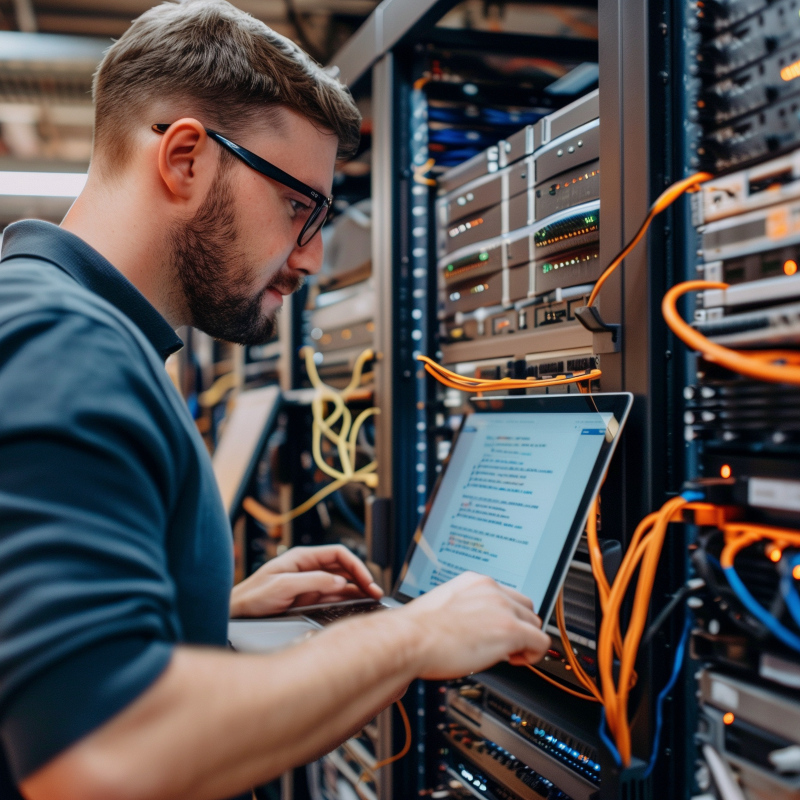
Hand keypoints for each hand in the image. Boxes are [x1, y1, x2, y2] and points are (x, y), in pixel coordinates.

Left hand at [230, 544, 382, 617]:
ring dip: (357, 589)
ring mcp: (308, 583)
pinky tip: (357, 604)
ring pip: (340, 582)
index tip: (367, 581)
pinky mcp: (306, 598)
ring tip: (373, 599)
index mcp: (301, 558)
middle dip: (361, 577)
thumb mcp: (282, 587)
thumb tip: (341, 583)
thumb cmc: (251, 598)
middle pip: (342, 567)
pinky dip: (348, 599)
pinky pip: (332, 596)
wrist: (233, 615)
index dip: (356, 566)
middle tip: (376, 592)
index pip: (338, 554)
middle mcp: (307, 568)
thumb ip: (313, 582)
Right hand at [400, 572, 550, 679]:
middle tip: (503, 645)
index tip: (496, 630)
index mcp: (474, 581)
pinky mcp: (510, 629)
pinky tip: (516, 661)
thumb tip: (474, 625)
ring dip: (525, 640)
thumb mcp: (444, 607)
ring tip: (507, 654)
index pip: (505, 595)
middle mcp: (491, 589)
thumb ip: (466, 609)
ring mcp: (502, 608)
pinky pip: (541, 642)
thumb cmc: (418, 630)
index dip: (505, 616)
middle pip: (525, 607)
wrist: (410, 639)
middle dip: (518, 626)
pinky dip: (534, 655)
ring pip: (535, 623)